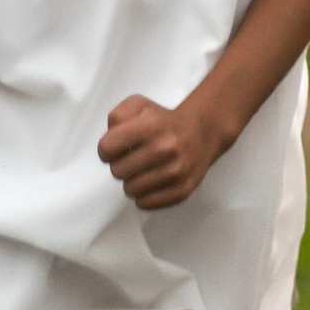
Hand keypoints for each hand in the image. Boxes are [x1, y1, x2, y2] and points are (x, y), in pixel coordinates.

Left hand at [99, 92, 226, 212]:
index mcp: (153, 125)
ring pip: (130, 190)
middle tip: (132, 159)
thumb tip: (108, 144)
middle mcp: (166, 147)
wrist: (202, 131)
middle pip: (117, 171)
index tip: (115, 148)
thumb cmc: (164, 121)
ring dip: (132, 181)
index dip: (106, 149)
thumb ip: (117, 117)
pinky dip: (144, 196)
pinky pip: (146, 203)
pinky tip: (150, 183)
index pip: (107, 148)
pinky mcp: (183, 189)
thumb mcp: (139, 105)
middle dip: (120, 165)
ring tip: (142, 171)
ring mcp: (177, 171)